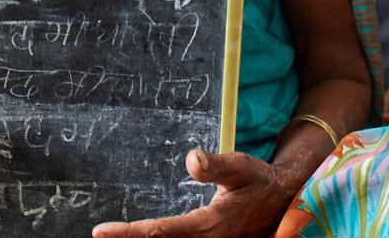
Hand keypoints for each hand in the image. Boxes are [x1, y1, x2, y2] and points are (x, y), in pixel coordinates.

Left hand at [92, 148, 294, 237]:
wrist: (287, 201)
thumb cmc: (259, 181)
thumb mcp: (241, 167)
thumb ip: (215, 165)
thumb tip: (190, 159)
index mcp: (210, 226)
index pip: (161, 232)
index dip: (129, 233)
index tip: (101, 232)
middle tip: (101, 236)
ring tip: (117, 236)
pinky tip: (147, 237)